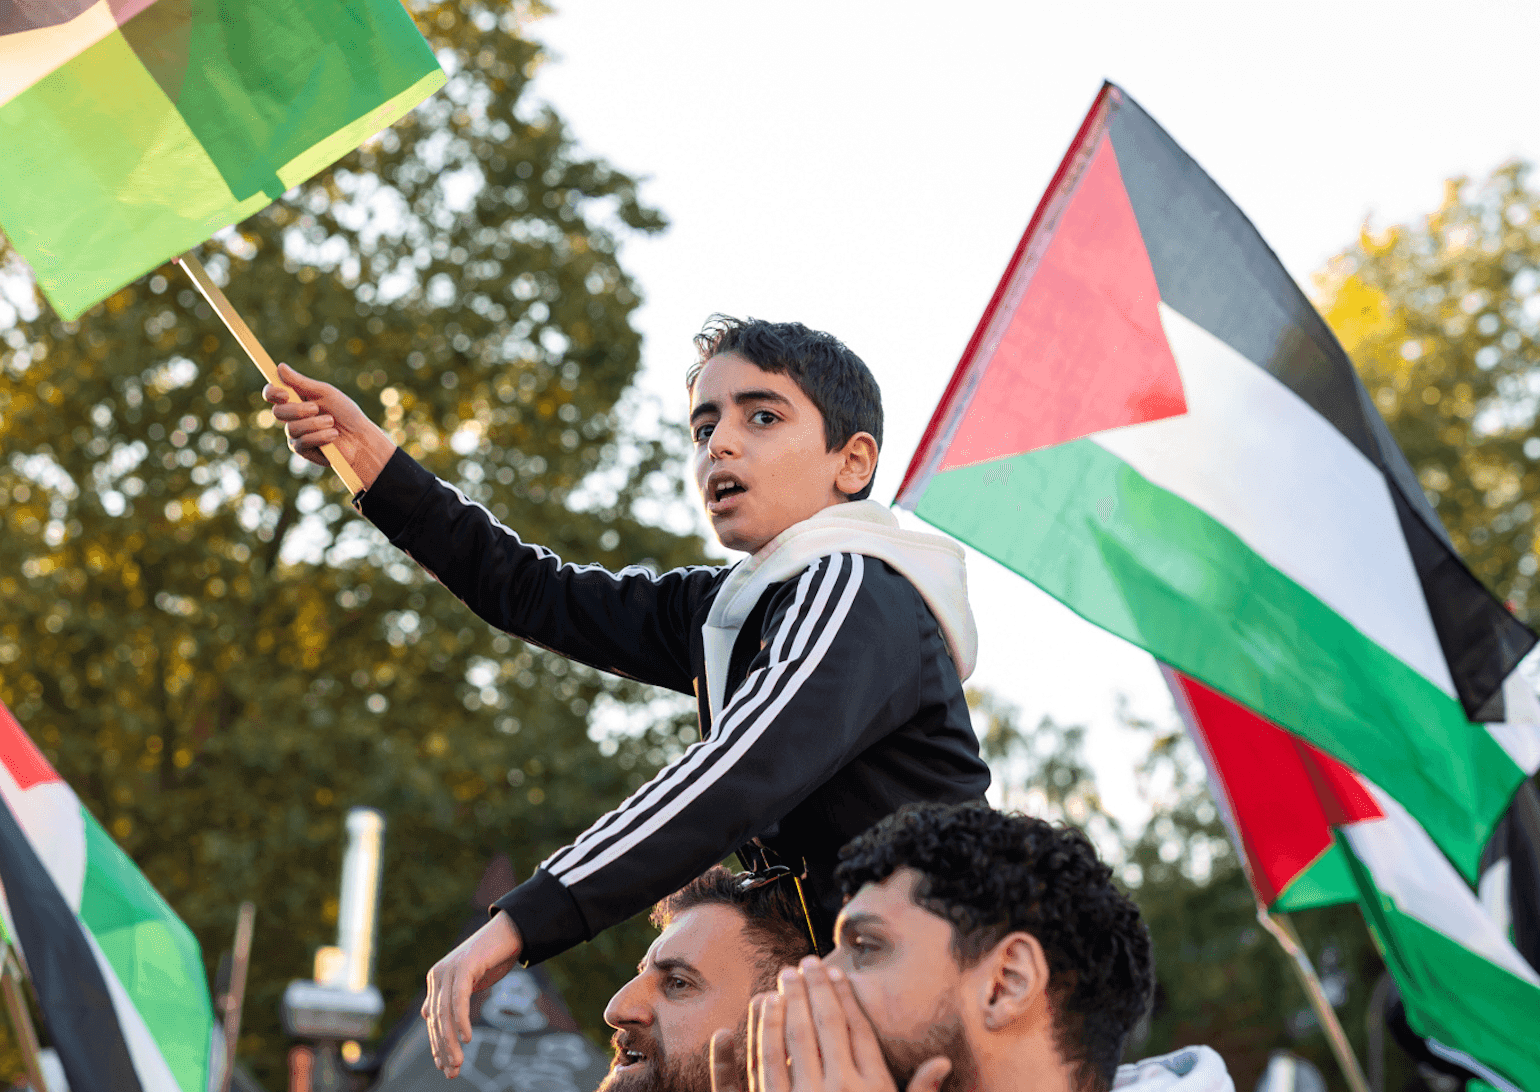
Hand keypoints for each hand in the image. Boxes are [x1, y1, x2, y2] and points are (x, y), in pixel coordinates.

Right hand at [262, 362, 396, 489]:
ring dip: (315, 424)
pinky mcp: (302, 450)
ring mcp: (295, 434)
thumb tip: (279, 366)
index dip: (272, 393)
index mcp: (295, 399)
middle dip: (298, 410)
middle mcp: (291, 416)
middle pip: (277, 412)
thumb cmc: (345, 412)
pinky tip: (333, 435)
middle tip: (316, 409)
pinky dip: (320, 437)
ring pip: (291, 428)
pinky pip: (301, 442)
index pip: (272, 394)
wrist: (360, 437)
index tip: (284, 394)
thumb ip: (301, 382)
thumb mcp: (325, 393)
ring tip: (332, 423)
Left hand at [422, 911, 522, 1076]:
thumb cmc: (493, 957)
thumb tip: (427, 1014)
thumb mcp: (469, 982)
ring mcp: (448, 970)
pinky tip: (466, 1037)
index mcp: (437, 980)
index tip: (444, 1067)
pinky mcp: (462, 966)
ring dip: (450, 1041)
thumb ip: (450, 998)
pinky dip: (460, 1020)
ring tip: (458, 1062)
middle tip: (452, 1072)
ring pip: (444, 1013)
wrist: (511, 931)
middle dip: (443, 1048)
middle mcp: (437, 975)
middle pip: (436, 1019)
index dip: (437, 1044)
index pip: (432, 1019)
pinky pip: (458, 999)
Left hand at [723, 958, 950, 1091]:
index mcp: (874, 1089)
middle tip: (805, 962)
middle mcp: (842, 1089)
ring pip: (795, 1037)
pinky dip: (765, 1030)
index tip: (837, 974)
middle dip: (815, 990)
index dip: (846, 999)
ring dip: (788, 1001)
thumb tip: (942, 1062)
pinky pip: (768, 1061)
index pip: (859, 1031)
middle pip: (827, 1025)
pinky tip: (763, 1009)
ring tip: (784, 977)